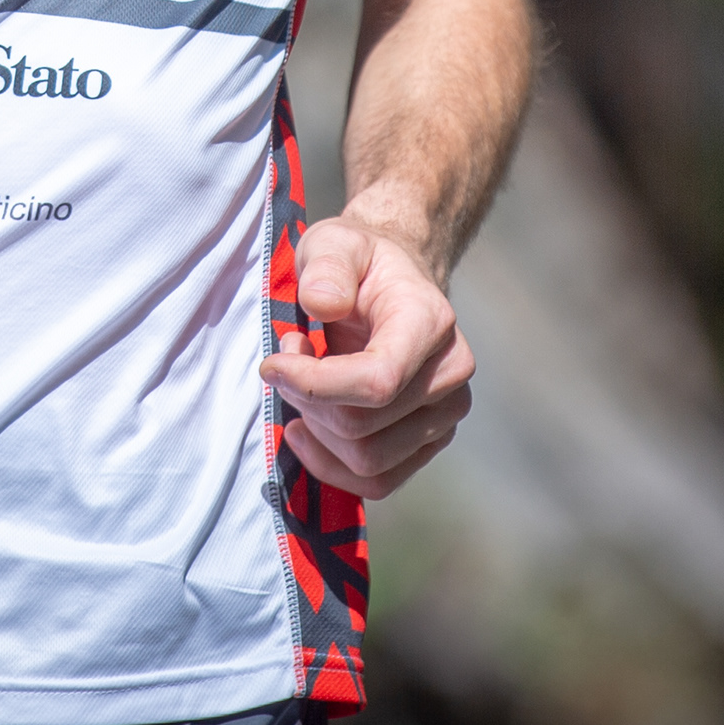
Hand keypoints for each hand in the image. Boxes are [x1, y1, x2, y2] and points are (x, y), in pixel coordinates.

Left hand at [260, 211, 476, 498]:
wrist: (394, 285)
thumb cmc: (359, 264)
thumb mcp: (334, 243)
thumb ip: (327, 266)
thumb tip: (322, 304)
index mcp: (430, 321)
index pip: (377, 381)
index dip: (314, 385)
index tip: (273, 363)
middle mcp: (451, 373)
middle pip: (362, 426)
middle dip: (307, 402)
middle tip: (286, 364)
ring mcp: (446, 413)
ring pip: (367, 461)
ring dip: (318, 432)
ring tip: (301, 386)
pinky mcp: (431, 441)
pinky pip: (380, 481)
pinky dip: (333, 465)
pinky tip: (308, 429)